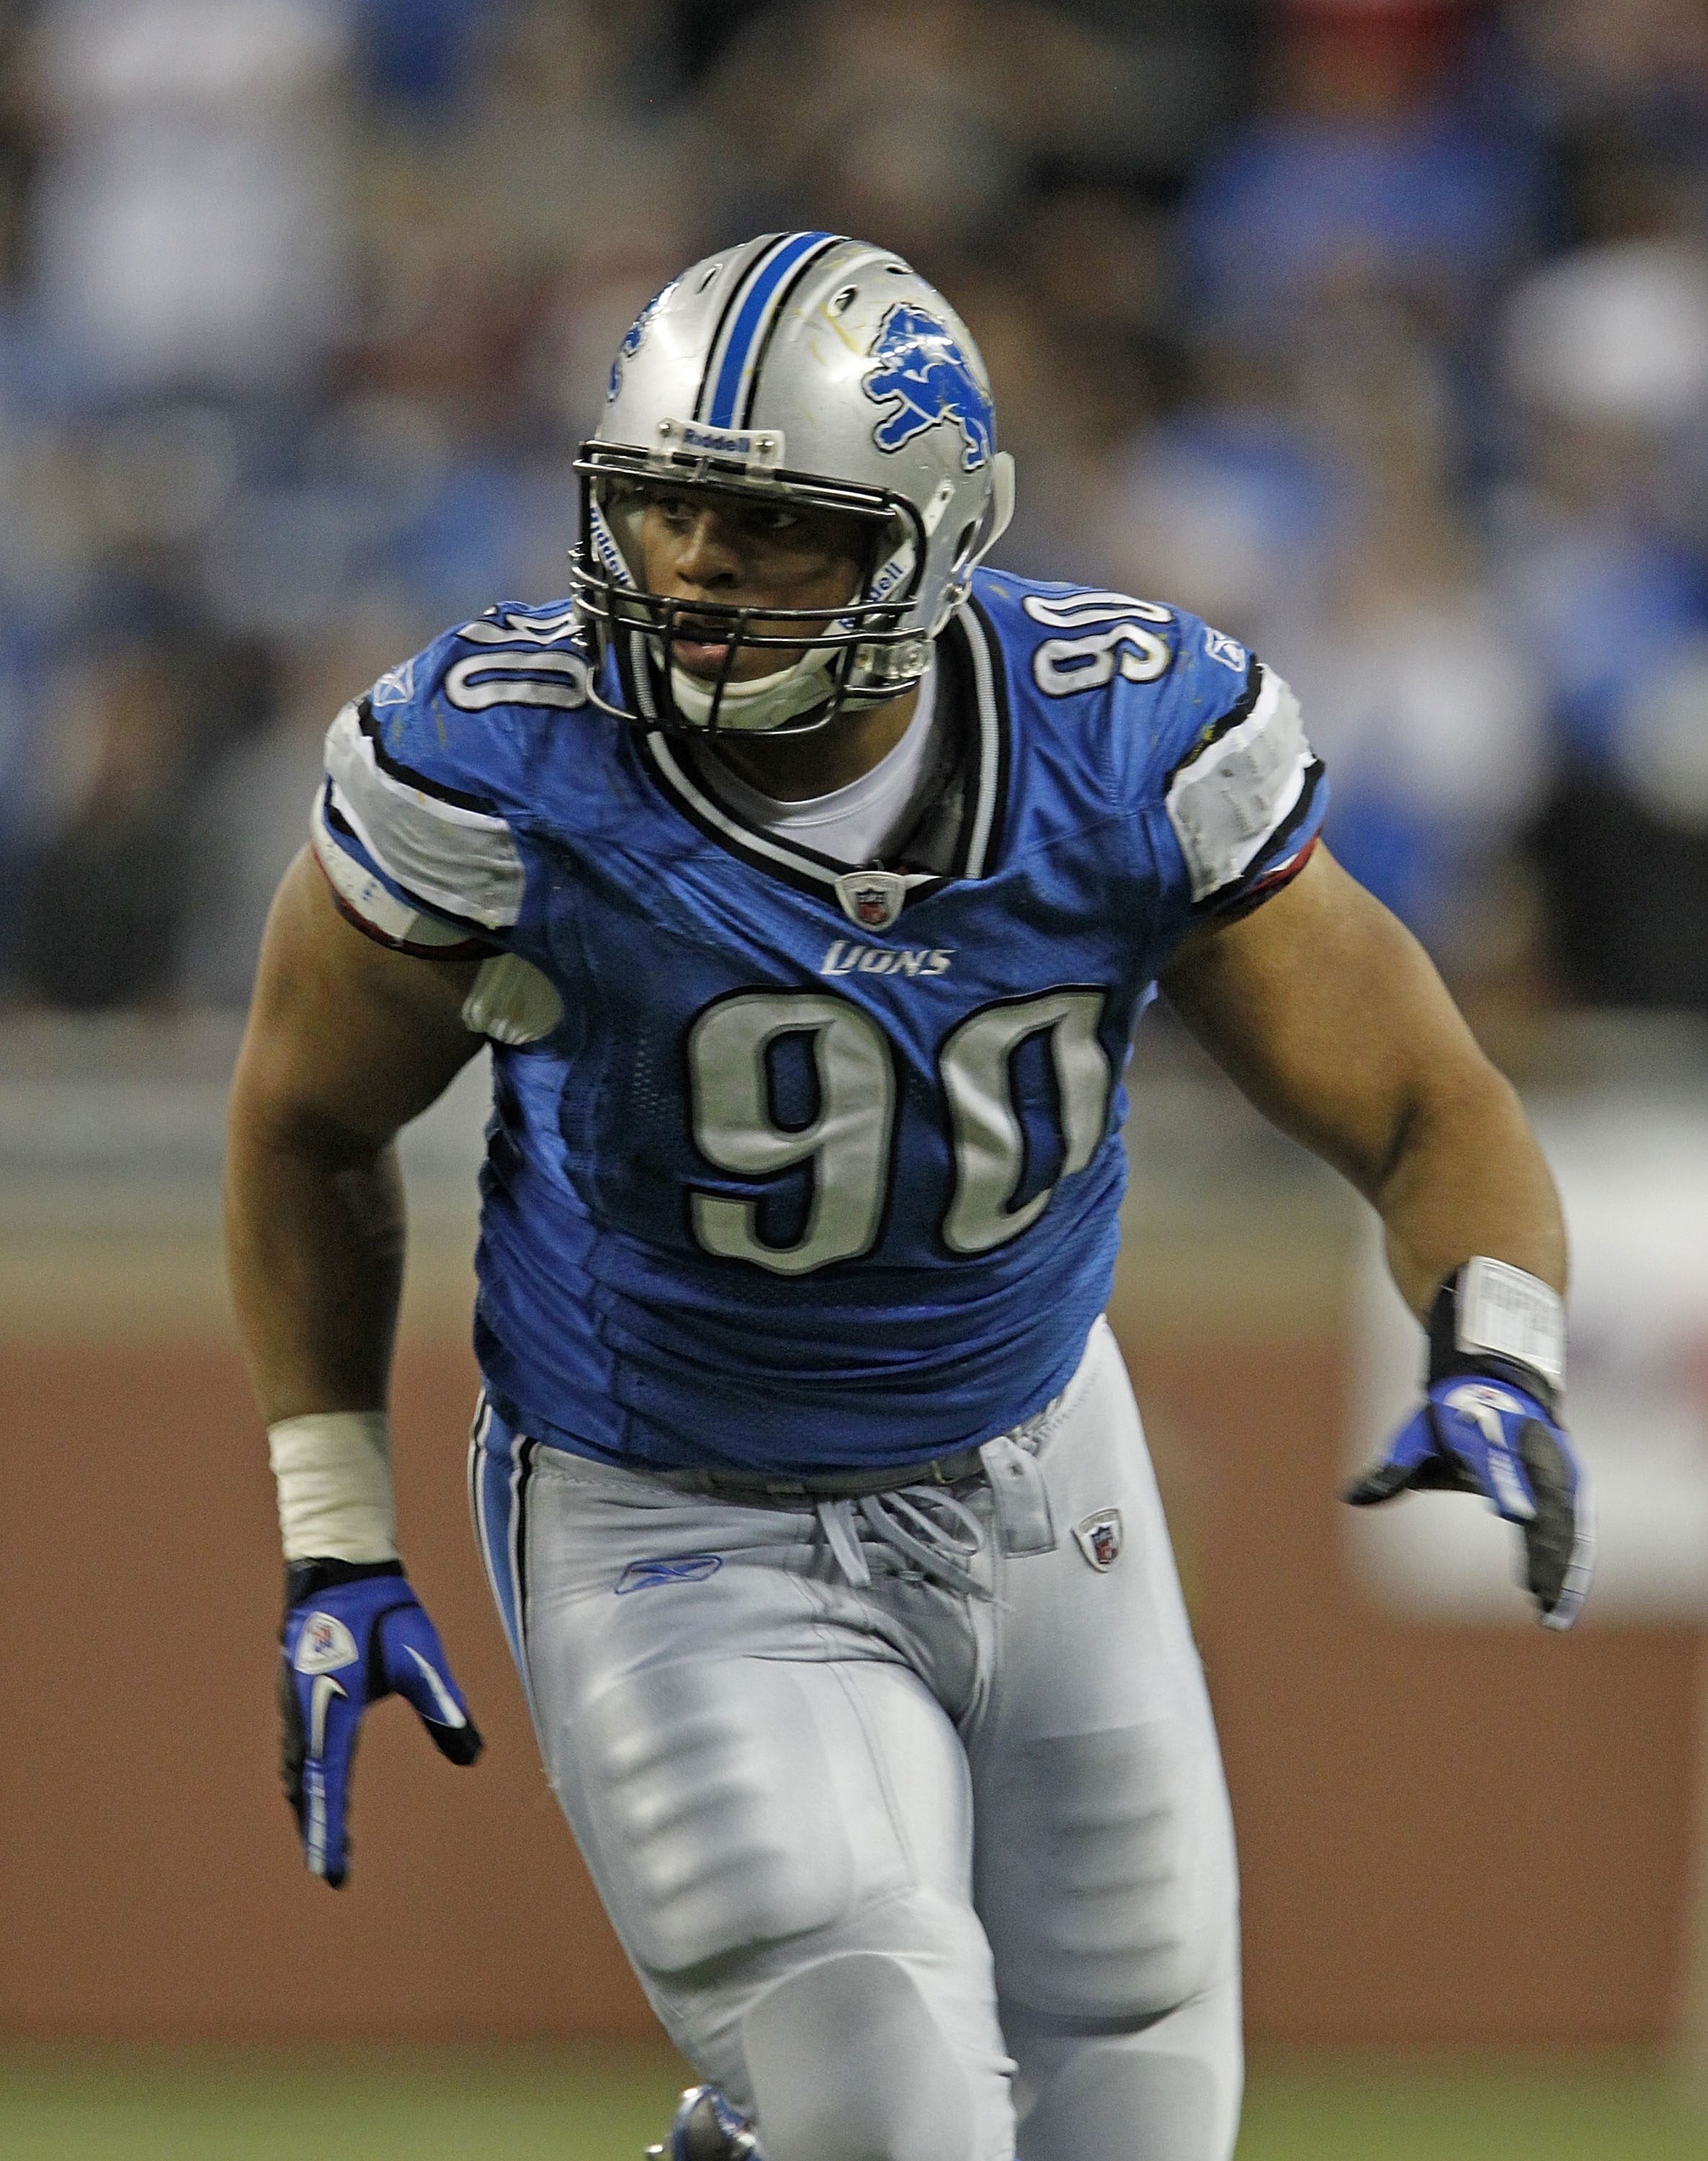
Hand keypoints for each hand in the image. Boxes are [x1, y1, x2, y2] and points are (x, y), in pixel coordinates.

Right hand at [279, 1560, 481, 1885]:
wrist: (339, 1566)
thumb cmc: (382, 1609)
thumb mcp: (420, 1655)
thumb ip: (443, 1704)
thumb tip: (473, 1756)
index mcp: (331, 1710)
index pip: (331, 1785)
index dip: (332, 1832)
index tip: (334, 1873)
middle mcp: (304, 1714)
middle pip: (307, 1787)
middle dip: (319, 1829)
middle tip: (333, 1869)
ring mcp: (294, 1704)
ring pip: (297, 1770)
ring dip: (310, 1805)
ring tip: (325, 1839)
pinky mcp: (295, 1693)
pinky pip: (296, 1750)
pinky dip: (304, 1779)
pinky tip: (314, 1786)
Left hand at [1345, 1377, 1593, 1629]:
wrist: (1500, 1381)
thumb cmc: (1452, 1414)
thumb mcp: (1417, 1434)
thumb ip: (1393, 1468)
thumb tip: (1351, 1495)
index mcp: (1490, 1437)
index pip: (1500, 1465)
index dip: (1509, 1486)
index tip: (1515, 1513)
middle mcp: (1533, 1454)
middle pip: (1546, 1507)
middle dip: (1546, 1553)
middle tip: (1538, 1598)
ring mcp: (1558, 1470)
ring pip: (1568, 1525)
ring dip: (1564, 1570)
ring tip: (1552, 1616)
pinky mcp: (1571, 1485)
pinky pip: (1576, 1529)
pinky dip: (1573, 1564)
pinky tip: (1562, 1600)